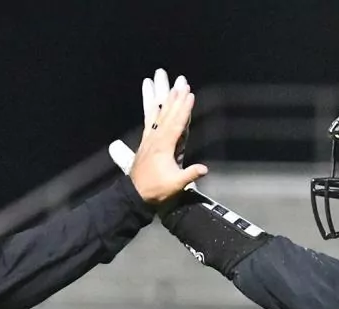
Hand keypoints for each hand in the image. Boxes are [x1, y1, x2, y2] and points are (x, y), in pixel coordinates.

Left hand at [127, 81, 206, 203]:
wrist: (134, 194)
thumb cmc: (156, 190)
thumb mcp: (175, 185)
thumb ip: (189, 175)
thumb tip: (205, 168)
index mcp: (163, 147)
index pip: (176, 123)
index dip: (184, 108)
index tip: (189, 94)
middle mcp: (155, 139)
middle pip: (168, 114)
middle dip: (176, 98)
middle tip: (182, 82)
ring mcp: (149, 139)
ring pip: (158, 115)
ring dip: (165, 100)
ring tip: (168, 85)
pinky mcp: (145, 142)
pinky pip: (149, 121)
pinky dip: (152, 110)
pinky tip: (155, 101)